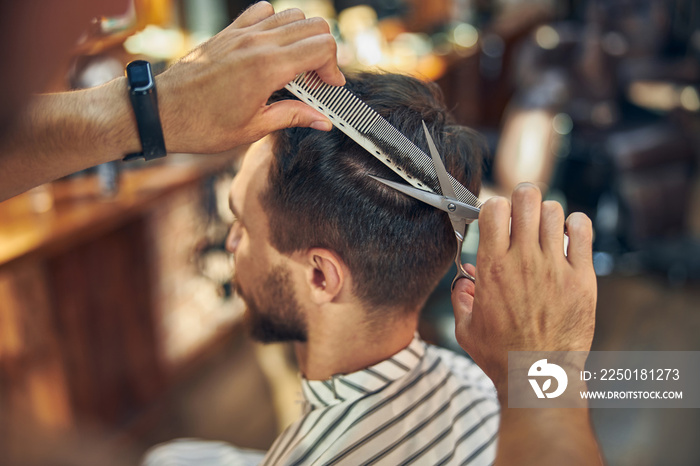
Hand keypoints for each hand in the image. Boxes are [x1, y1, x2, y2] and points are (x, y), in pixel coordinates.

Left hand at [156, 2, 343, 153]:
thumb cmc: (201, 124)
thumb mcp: (253, 128)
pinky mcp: (228, 32)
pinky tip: (272, 48)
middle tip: (317, 79)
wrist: (161, 112)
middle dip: (324, 52)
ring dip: (304, 37)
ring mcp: (241, 33)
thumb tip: (322, 120)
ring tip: (297, 65)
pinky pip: (262, 12)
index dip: (333, 68)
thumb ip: (293, 117)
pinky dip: (276, 24)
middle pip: (314, 26)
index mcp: (267, 68)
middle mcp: (256, 43)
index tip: (329, 86)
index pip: (321, 48)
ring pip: (292, 15)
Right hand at [451, 183, 596, 389]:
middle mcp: (524, 260)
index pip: (494, 209)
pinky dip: (576, 226)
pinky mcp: (581, 277)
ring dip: (547, 214)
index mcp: (493, 267)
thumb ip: (460, 299)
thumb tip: (463, 282)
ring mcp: (555, 266)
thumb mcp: (466, 328)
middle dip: (522, 198)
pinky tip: (569, 236)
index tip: (497, 218)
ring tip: (545, 230)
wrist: (539, 377)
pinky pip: (583, 231)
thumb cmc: (502, 355)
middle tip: (522, 212)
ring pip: (554, 210)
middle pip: (526, 198)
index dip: (494, 207)